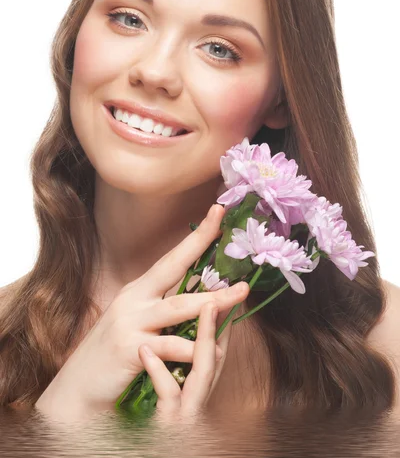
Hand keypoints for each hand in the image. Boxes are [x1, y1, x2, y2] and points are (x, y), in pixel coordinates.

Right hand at [34, 204, 248, 424]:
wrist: (77, 390)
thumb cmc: (114, 355)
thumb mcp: (136, 322)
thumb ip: (162, 308)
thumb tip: (202, 298)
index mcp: (138, 290)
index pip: (172, 258)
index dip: (196, 237)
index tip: (218, 213)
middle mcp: (133, 299)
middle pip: (173, 268)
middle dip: (201, 247)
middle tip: (227, 228)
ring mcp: (130, 322)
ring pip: (178, 307)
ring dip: (213, 302)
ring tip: (240, 295)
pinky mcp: (128, 349)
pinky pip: (168, 348)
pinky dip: (191, 350)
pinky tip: (208, 351)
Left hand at [138, 299, 231, 423]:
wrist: (124, 446)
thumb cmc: (148, 416)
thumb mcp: (172, 384)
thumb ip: (181, 356)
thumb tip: (188, 317)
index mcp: (197, 385)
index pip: (218, 346)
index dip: (224, 317)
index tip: (225, 287)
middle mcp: (197, 397)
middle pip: (217, 356)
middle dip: (223, 321)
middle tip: (223, 289)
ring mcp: (186, 412)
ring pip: (203, 373)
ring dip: (204, 339)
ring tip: (205, 307)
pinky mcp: (170, 426)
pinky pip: (169, 397)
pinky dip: (160, 372)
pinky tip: (146, 351)